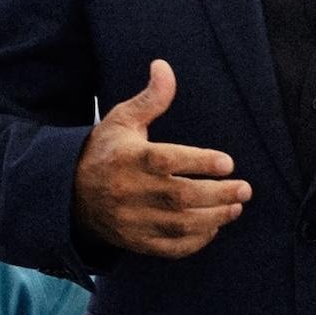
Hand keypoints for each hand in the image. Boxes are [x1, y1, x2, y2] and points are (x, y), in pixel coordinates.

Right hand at [72, 59, 248, 257]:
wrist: (69, 193)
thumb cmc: (105, 151)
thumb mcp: (123, 119)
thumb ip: (150, 98)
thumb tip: (164, 66)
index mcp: (130, 158)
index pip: (167, 161)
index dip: (199, 162)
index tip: (227, 162)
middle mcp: (130, 191)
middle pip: (179, 197)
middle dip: (217, 195)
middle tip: (245, 189)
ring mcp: (132, 220)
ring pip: (178, 225)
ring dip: (212, 219)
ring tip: (236, 207)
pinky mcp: (135, 241)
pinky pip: (168, 248)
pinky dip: (194, 243)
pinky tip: (213, 229)